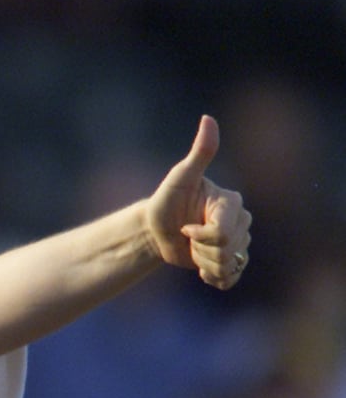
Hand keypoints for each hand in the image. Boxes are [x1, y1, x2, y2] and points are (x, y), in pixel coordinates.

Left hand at [146, 115, 252, 288]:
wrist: (155, 230)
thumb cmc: (165, 201)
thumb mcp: (180, 177)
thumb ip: (200, 152)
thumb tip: (208, 118)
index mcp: (233, 204)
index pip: (224, 233)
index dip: (201, 236)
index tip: (185, 228)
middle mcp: (242, 221)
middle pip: (228, 250)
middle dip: (201, 249)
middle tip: (187, 237)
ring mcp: (239, 242)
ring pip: (228, 265)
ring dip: (204, 262)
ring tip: (192, 248)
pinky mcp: (231, 261)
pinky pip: (230, 278)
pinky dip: (214, 278)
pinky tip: (201, 268)